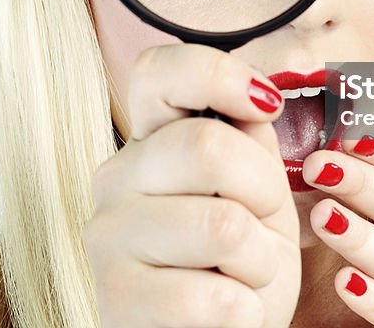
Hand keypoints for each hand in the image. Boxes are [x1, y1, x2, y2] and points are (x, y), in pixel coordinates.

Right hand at [83, 44, 300, 327]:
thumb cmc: (236, 267)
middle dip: (265, 193)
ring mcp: (108, 237)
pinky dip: (247, 310)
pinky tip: (225, 314)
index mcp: (150, 142)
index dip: (218, 74)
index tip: (265, 105)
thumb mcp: (258, 194)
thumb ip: (251, 140)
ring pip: (223, 225)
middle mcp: (116, 178)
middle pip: (208, 147)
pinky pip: (218, 295)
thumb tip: (260, 96)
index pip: (159, 71)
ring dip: (260, 261)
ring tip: (241, 276)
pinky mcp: (118, 301)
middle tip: (259, 228)